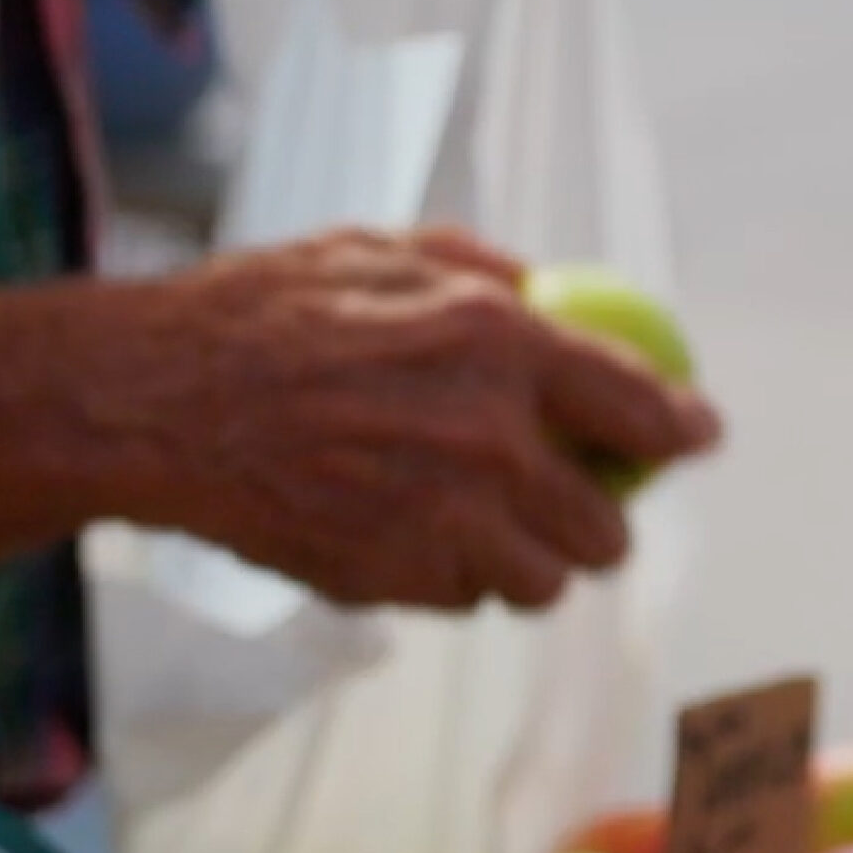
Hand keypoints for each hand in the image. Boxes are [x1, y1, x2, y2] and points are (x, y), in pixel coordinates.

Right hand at [141, 226, 721, 611]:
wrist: (157, 407)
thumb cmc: (253, 316)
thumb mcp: (376, 250)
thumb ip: (475, 276)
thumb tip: (541, 293)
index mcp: (498, 343)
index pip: (636, 402)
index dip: (679, 428)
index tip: (695, 438)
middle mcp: (488, 442)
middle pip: (604, 525)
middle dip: (600, 522)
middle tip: (575, 509)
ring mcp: (441, 524)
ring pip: (540, 582)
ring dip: (526, 566)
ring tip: (485, 535)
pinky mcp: (390, 582)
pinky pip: (459, 602)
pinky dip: (450, 582)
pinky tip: (407, 540)